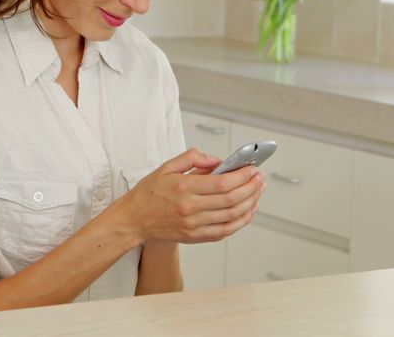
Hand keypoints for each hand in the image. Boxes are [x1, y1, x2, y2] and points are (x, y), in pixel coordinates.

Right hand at [113, 148, 264, 244]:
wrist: (133, 220)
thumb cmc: (149, 193)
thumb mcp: (167, 167)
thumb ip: (192, 158)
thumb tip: (217, 160)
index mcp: (183, 188)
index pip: (222, 183)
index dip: (242, 176)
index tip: (252, 169)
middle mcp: (190, 208)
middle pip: (231, 200)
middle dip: (251, 188)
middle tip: (260, 179)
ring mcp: (193, 225)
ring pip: (231, 216)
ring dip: (250, 203)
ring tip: (258, 192)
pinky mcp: (195, 236)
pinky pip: (224, 231)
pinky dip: (240, 222)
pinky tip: (248, 211)